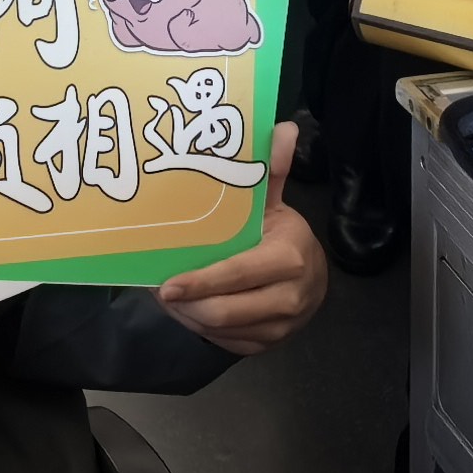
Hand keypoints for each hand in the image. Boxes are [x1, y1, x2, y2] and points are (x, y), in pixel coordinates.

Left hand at [157, 121, 327, 355]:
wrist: (313, 280)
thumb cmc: (283, 236)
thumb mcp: (276, 203)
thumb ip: (272, 169)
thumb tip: (283, 127)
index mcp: (288, 258)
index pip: (237, 273)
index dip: (199, 281)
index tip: (165, 284)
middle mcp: (288, 297)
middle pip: (223, 310)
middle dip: (185, 303)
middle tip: (159, 289)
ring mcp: (278, 327)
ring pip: (219, 329)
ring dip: (188, 316)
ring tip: (168, 298)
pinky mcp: (265, 345)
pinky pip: (224, 342)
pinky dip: (200, 328)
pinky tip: (187, 309)